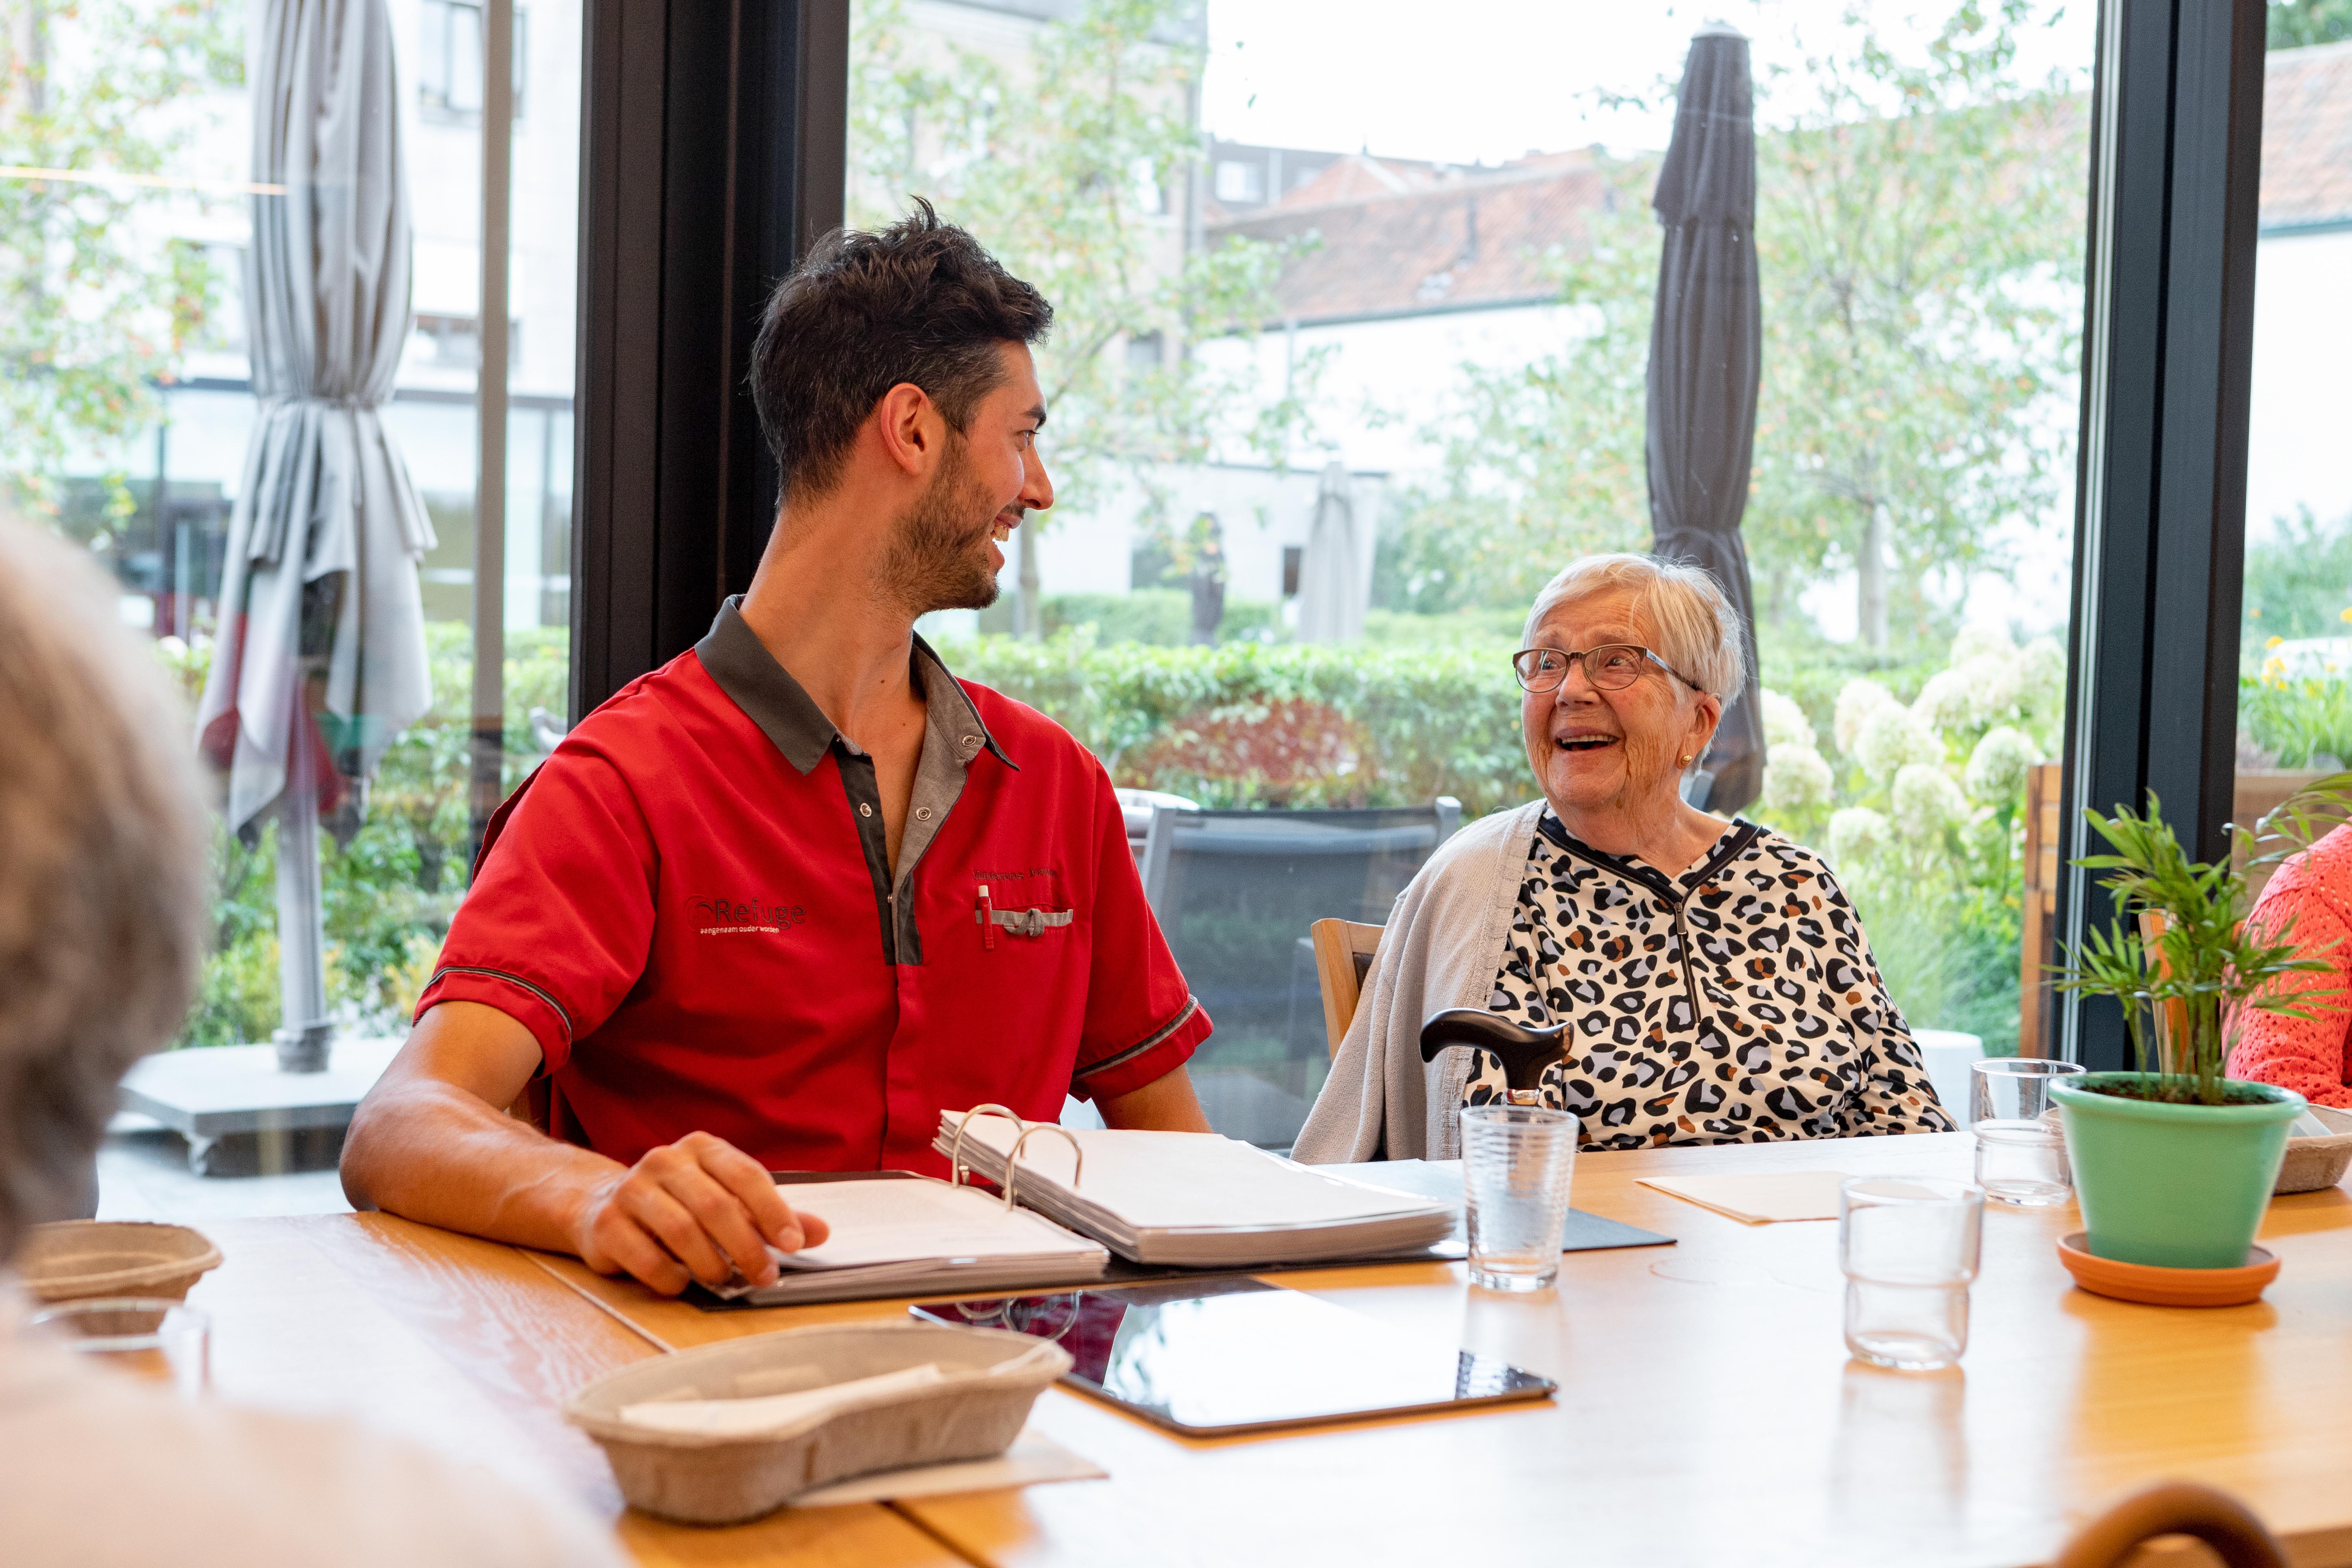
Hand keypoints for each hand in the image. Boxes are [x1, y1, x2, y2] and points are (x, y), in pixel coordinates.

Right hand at [568, 1130, 831, 1295]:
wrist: (599, 1204)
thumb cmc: (678, 1203)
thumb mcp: (726, 1199)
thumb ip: (770, 1215)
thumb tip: (821, 1231)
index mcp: (701, 1148)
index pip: (745, 1175)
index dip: (773, 1210)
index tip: (793, 1243)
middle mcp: (665, 1161)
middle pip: (716, 1205)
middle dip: (747, 1246)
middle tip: (765, 1275)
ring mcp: (631, 1190)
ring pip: (681, 1231)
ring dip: (711, 1264)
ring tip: (725, 1280)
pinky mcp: (605, 1224)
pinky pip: (645, 1257)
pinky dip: (671, 1277)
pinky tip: (682, 1282)